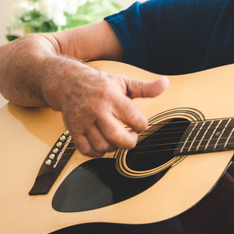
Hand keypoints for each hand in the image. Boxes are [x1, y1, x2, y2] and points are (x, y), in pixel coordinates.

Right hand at [46, 65, 169, 157]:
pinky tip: (104, 143)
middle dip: (129, 142)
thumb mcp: (124, 81)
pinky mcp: (73, 130)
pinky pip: (87, 150)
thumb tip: (165, 84)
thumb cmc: (100, 84)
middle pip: (117, 137)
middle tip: (131, 136)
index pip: (133, 119)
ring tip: (118, 138)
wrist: (68, 83)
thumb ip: (145, 87)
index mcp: (111, 97)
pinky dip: (98, 152)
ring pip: (102, 146)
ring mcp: (83, 121)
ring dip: (114, 147)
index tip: (140, 124)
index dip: (142, 125)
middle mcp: (96, 109)